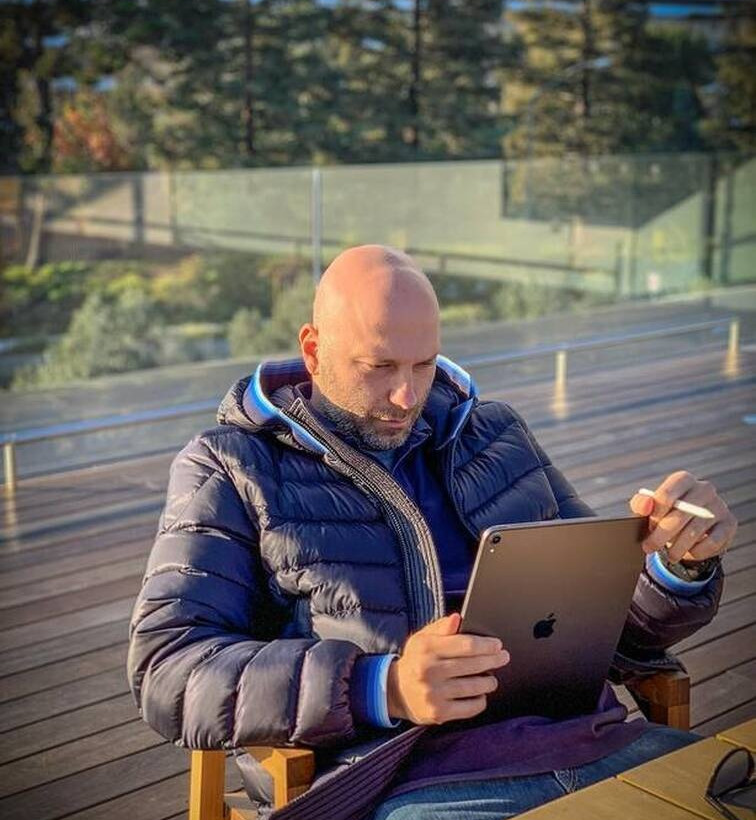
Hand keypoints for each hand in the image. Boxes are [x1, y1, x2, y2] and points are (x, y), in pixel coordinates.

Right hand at [386, 612, 509, 724]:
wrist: (395, 691)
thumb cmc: (416, 660)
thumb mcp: (423, 638)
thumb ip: (441, 627)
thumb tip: (458, 619)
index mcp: (426, 648)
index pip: (465, 645)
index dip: (485, 645)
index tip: (497, 645)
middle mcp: (429, 671)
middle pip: (472, 665)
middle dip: (493, 661)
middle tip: (503, 658)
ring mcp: (434, 693)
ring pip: (473, 687)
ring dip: (489, 682)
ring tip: (492, 678)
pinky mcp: (439, 713)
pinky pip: (469, 707)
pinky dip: (480, 700)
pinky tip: (481, 695)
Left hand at [629, 470, 736, 562]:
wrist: (689, 529)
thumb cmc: (665, 515)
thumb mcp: (649, 510)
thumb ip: (642, 505)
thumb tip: (645, 504)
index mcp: (682, 480)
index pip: (666, 495)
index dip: (655, 516)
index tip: (648, 530)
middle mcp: (704, 488)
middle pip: (680, 515)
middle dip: (661, 536)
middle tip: (650, 548)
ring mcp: (719, 505)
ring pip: (695, 531)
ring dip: (678, 547)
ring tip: (670, 555)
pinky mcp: (730, 523)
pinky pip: (712, 542)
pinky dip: (697, 551)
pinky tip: (689, 553)